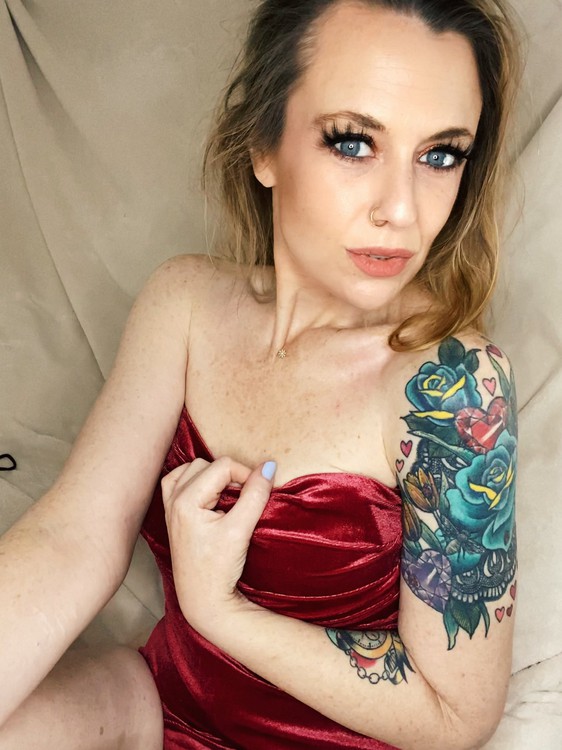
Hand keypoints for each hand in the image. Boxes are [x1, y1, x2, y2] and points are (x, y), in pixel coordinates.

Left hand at [161, 456, 276, 638]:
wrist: (203, 601)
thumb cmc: (219, 569)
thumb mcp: (240, 530)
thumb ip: (255, 495)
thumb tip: (269, 467)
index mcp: (185, 501)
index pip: (223, 466)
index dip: (246, 474)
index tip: (260, 492)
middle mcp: (173, 500)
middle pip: (207, 464)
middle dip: (230, 475)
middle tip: (244, 497)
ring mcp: (170, 507)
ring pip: (191, 469)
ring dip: (212, 476)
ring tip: (229, 496)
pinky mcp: (173, 515)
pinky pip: (179, 482)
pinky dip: (195, 481)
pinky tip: (209, 495)